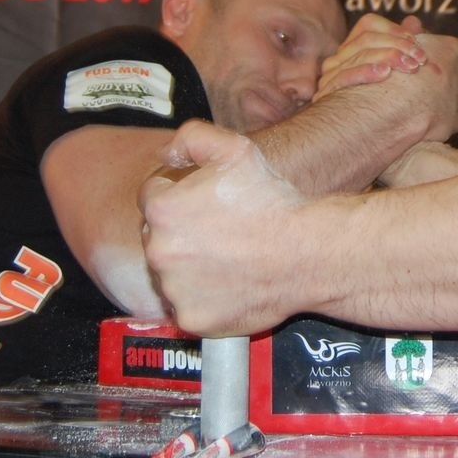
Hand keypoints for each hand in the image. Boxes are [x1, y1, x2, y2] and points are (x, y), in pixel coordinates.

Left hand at [141, 120, 310, 334]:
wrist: (306, 252)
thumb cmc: (271, 201)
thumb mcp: (234, 149)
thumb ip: (190, 138)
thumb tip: (166, 156)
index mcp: (162, 209)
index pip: (152, 197)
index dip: (178, 195)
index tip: (203, 203)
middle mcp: (159, 251)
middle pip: (157, 237)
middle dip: (181, 232)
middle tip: (220, 231)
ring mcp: (174, 289)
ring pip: (171, 274)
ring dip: (190, 266)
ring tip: (228, 257)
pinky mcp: (192, 319)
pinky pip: (189, 307)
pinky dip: (204, 298)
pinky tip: (230, 283)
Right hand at [316, 14, 428, 99]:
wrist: (353, 140)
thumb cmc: (382, 107)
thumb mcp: (397, 72)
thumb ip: (403, 46)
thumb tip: (414, 22)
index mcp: (353, 49)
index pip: (369, 24)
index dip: (394, 29)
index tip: (416, 41)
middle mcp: (339, 58)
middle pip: (367, 38)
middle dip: (398, 46)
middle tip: (420, 59)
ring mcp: (330, 75)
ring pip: (359, 55)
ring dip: (388, 57)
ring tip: (411, 66)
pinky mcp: (325, 93)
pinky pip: (344, 77)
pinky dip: (365, 72)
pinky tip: (385, 73)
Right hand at [403, 28, 457, 141]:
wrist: (403, 105)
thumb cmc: (397, 71)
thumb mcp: (400, 44)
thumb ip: (410, 34)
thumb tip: (412, 21)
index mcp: (452, 49)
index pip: (439, 50)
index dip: (422, 58)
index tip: (409, 67)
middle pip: (449, 73)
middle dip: (434, 79)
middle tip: (412, 87)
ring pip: (451, 97)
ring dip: (437, 100)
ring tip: (414, 106)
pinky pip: (448, 119)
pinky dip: (437, 119)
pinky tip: (420, 120)